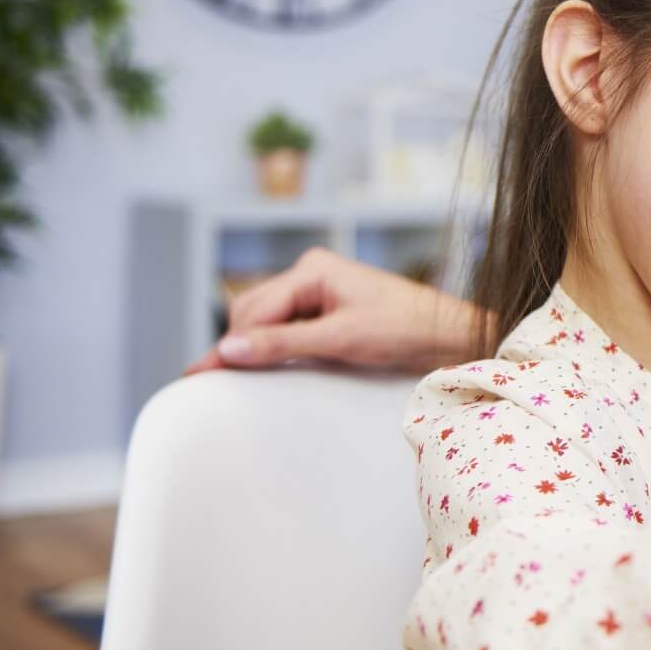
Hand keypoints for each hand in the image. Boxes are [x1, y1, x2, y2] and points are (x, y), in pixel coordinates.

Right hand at [184, 246, 486, 374]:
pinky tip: (263, 366)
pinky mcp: (329, 313)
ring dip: (255, 347)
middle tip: (210, 380)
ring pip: (267, 321)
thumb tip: (229, 349)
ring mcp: (319, 293)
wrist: (450, 335)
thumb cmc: (406, 330)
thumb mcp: (341, 339)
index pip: (254, 309)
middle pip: (253, 312)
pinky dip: (274, 348)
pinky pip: (288, 329)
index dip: (230, 343)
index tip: (200, 374)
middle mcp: (311, 275)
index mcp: (312, 269)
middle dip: (239, 344)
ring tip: (232, 377)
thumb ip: (284, 344)